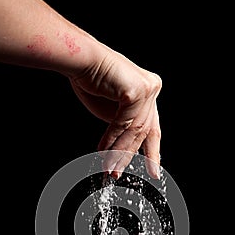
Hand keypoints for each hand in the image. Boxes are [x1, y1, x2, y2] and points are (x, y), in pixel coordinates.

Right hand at [70, 48, 161, 178]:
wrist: (80, 60)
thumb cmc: (92, 81)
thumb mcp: (113, 111)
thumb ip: (124, 127)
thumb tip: (126, 151)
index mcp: (149, 91)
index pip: (153, 127)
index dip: (152, 153)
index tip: (153, 171)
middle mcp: (152, 88)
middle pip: (144, 132)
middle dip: (129, 157)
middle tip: (118, 174)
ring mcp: (147, 89)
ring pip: (134, 131)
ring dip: (118, 152)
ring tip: (108, 168)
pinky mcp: (136, 91)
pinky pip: (124, 124)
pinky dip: (112, 140)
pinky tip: (102, 151)